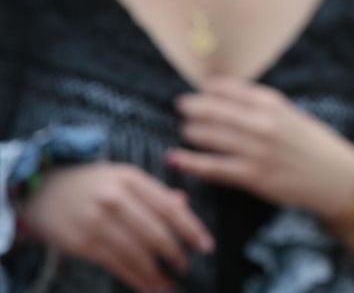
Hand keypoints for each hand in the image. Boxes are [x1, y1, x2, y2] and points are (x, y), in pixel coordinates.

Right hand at [19, 162, 212, 292]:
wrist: (42, 190)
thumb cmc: (92, 184)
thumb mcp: (124, 177)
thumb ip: (155, 192)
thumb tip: (185, 203)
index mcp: (131, 179)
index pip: (169, 207)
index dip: (191, 229)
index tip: (206, 246)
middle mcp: (115, 199)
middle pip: (155, 233)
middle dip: (175, 254)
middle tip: (186, 266)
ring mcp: (97, 221)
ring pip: (137, 253)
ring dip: (156, 273)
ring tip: (169, 283)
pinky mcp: (82, 243)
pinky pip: (116, 264)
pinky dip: (136, 278)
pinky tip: (148, 286)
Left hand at [167, 77, 353, 223]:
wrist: (334, 176)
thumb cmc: (311, 144)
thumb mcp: (291, 116)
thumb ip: (262, 107)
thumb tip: (224, 96)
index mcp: (275, 105)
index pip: (232, 89)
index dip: (211, 88)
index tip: (200, 89)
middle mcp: (264, 124)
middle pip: (215, 110)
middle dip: (193, 107)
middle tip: (181, 106)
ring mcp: (257, 150)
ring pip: (210, 136)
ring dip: (191, 131)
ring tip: (184, 130)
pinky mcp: (253, 176)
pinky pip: (213, 167)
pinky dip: (190, 162)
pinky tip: (175, 158)